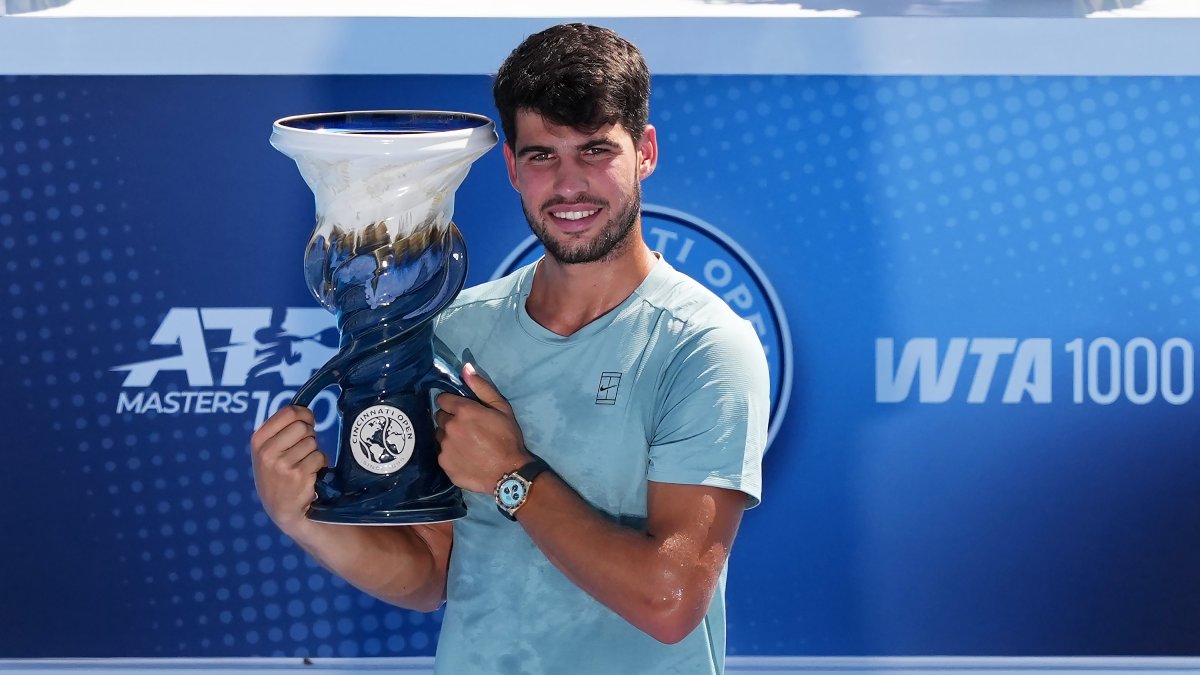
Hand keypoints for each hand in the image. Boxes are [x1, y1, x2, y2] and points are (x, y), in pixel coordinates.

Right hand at [250, 405, 328, 535]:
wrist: (282, 508)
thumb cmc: (278, 475)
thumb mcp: (268, 452)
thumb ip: (280, 431)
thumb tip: (305, 411)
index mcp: (258, 440)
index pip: (289, 412)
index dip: (304, 415)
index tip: (308, 422)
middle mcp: (267, 451)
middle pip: (303, 426)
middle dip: (309, 436)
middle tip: (303, 451)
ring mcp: (283, 464)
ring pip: (313, 442)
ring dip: (314, 453)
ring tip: (303, 466)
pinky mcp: (299, 474)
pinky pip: (319, 457)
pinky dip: (320, 464)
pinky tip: (309, 475)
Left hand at [434, 363, 531, 493]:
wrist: (509, 473)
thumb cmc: (508, 438)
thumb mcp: (501, 408)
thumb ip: (481, 387)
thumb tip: (465, 367)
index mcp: (463, 411)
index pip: (442, 400)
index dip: (452, 404)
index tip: (462, 410)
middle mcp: (450, 427)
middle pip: (440, 418)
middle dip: (450, 420)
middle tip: (467, 429)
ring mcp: (445, 447)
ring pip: (440, 436)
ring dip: (449, 437)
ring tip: (466, 445)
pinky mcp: (444, 464)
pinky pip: (442, 454)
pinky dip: (451, 454)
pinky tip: (465, 458)